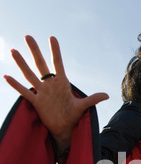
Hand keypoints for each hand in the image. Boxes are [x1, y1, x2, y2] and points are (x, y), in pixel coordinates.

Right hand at [4, 36, 108, 151]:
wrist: (64, 128)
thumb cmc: (73, 115)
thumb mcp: (83, 106)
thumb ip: (93, 99)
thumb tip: (107, 95)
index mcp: (62, 83)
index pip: (58, 63)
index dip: (55, 51)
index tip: (52, 37)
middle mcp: (50, 85)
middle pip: (41, 64)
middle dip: (35, 50)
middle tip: (28, 36)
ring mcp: (42, 92)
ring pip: (30, 75)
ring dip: (21, 63)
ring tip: (13, 50)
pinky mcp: (36, 102)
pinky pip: (24, 92)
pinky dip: (16, 85)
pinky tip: (6, 76)